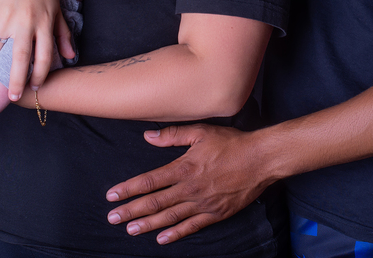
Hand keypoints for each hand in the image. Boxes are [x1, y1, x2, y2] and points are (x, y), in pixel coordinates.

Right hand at [0, 0, 63, 99]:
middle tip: (12, 96)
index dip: (40, 75)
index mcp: (44, 23)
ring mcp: (6, 18)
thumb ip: (63, 33)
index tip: (35, 87)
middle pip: (20, 59)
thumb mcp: (55, 8)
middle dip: (15, 82)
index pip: (44, 56)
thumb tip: (70, 56)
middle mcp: (26, 23)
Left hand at [105, 125, 273, 243]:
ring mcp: (202, 204)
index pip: (149, 181)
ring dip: (147, 224)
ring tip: (130, 230)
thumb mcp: (201, 132)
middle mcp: (190, 188)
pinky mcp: (215, 214)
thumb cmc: (231, 143)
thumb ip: (172, 135)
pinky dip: (175, 234)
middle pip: (154, 202)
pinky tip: (161, 239)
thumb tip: (147, 136)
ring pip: (169, 217)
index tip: (112, 195)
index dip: (129, 189)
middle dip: (131, 211)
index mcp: (184, 168)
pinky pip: (191, 226)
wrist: (260, 160)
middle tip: (112, 218)